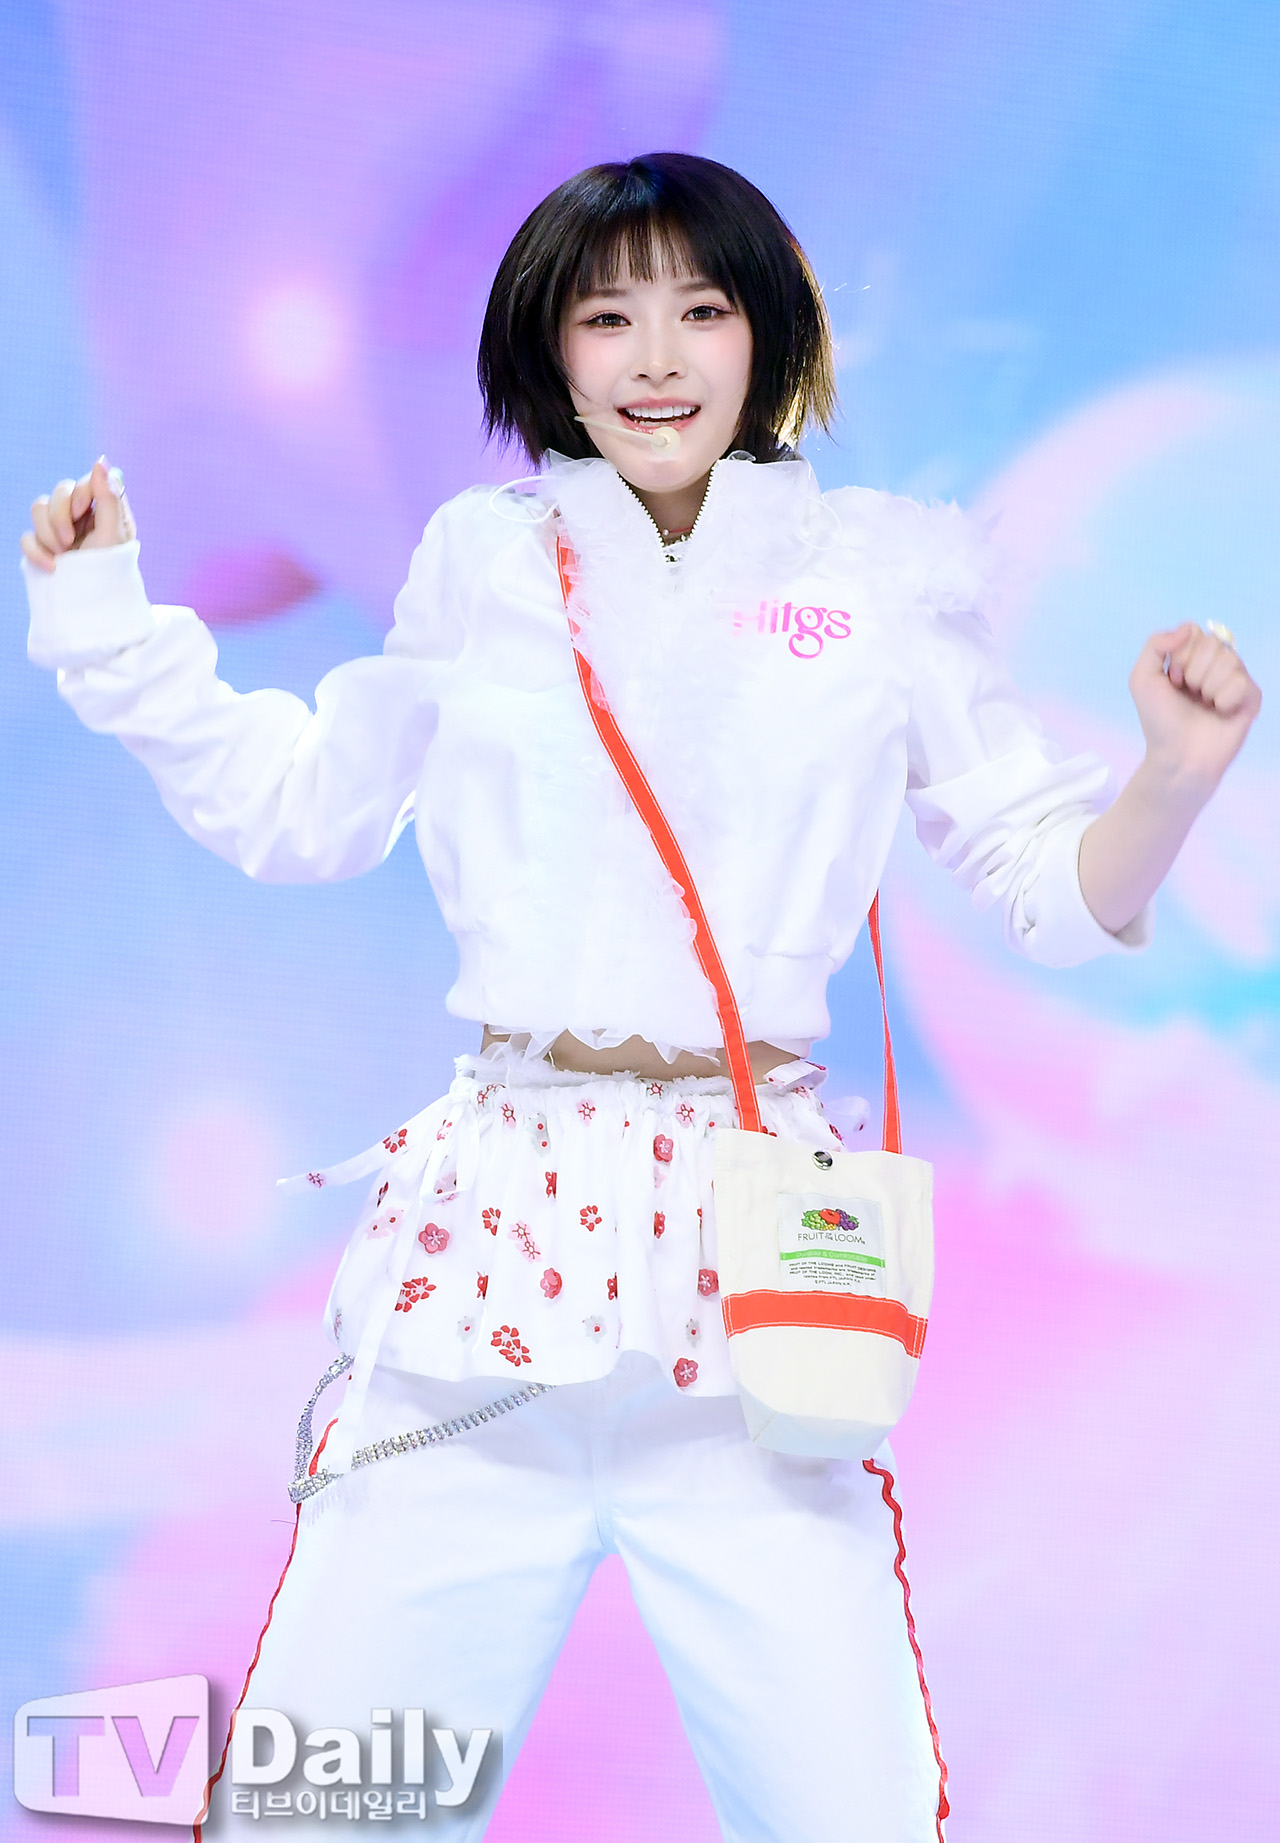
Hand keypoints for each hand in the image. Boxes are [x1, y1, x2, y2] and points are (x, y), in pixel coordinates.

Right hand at [21, 457, 135, 573]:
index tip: (83, 511)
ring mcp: (60, 530)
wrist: (95, 605)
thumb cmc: (111, 571)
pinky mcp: (43, 547)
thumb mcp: (114, 535)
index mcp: (104, 509)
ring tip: (64, 556)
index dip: (79, 492)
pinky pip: (26, 536)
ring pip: (38, 508)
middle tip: (70, 541)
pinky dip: (36, 551)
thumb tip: (102, 460)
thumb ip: (108, 498)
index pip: (85, 482)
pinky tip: (52, 567)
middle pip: (59, 491)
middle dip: (60, 515)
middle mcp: (82, 516)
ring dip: (48, 533)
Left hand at [1129, 622, 1261, 797]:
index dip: (1180, 656)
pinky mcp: (1251, 698)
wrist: (1178, 756)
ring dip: (1208, 687)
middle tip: (1188, 694)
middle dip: (1193, 671)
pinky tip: (1220, 713)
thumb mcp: (1142, 679)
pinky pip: (1243, 682)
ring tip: (1204, 705)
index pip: (1194, 631)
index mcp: (1192, 658)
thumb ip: (1155, 645)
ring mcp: (1235, 680)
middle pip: (1213, 643)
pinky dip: (1225, 700)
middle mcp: (1215, 665)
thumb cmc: (1160, 721)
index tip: (1172, 680)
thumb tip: (1188, 628)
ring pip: (1230, 660)